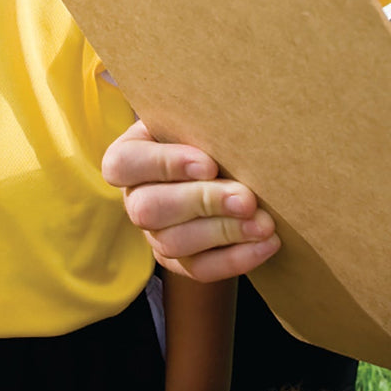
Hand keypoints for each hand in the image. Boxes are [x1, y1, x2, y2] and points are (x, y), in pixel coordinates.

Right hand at [103, 120, 279, 280]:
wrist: (229, 165)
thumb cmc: (209, 134)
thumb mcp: (200, 122)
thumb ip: (205, 123)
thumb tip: (234, 125)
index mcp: (130, 158)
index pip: (124, 164)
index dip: (164, 165)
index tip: (208, 164)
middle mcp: (136, 199)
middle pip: (149, 210)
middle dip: (202, 203)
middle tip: (245, 199)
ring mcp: (154, 234)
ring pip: (174, 243)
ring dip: (224, 233)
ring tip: (263, 224)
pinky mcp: (180, 261)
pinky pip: (201, 268)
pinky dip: (236, 258)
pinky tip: (266, 244)